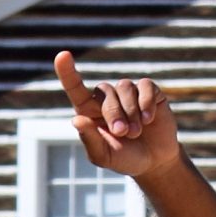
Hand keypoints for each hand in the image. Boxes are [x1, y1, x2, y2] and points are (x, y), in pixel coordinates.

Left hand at [54, 51, 180, 179]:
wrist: (153, 161)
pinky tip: (149, 119)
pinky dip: (146, 103)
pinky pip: (145, 86)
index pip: (75, 88)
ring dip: (130, 112)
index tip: (62, 55)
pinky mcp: (149, 91)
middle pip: (104, 92)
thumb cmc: (123, 158)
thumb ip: (90, 140)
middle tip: (122, 133)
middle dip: (113, 113)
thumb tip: (76, 119)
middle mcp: (106, 98)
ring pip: (125, 87)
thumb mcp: (104, 156)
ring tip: (136, 132)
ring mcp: (128, 92)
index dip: (67, 72)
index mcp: (89, 111)